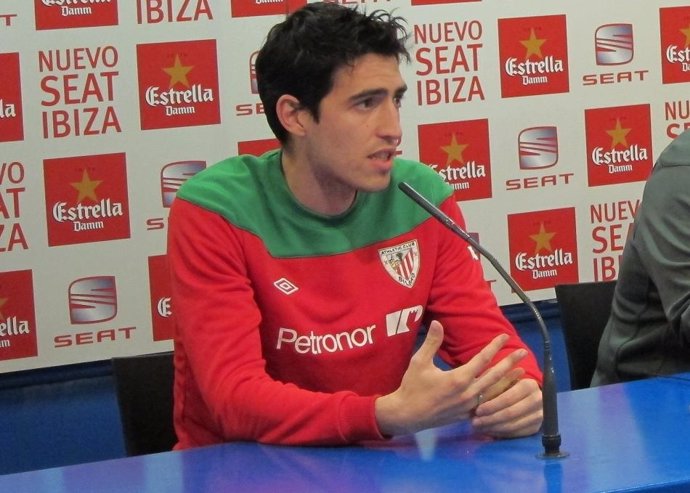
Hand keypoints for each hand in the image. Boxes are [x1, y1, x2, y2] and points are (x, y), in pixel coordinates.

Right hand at [375, 320, 529, 436]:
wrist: (407, 414)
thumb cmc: (412, 387)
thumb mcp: (419, 362)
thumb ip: (432, 343)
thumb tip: (438, 323)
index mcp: (458, 378)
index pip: (482, 359)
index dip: (494, 346)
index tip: (504, 336)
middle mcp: (467, 393)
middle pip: (494, 375)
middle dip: (509, 363)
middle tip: (523, 353)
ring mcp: (469, 406)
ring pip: (493, 391)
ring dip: (507, 381)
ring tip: (521, 373)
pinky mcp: (466, 415)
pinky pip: (486, 404)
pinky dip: (497, 396)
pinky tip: (504, 392)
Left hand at [471, 377, 542, 437]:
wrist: (528, 394)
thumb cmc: (509, 385)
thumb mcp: (502, 380)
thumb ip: (492, 386)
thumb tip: (477, 396)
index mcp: (528, 385)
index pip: (507, 398)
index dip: (491, 406)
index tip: (477, 411)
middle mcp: (537, 400)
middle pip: (510, 413)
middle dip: (490, 419)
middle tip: (475, 423)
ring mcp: (539, 415)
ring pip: (513, 425)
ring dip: (493, 428)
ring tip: (479, 428)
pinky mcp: (536, 428)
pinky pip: (516, 434)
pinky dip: (501, 434)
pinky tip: (489, 431)